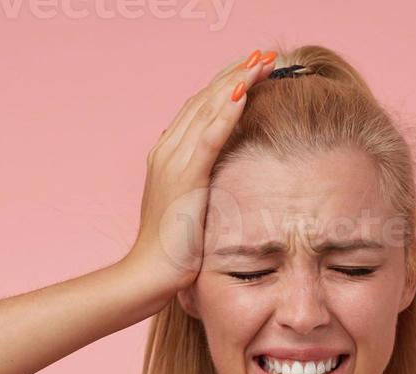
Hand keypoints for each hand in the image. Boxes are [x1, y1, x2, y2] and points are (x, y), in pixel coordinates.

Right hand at [125, 49, 277, 296]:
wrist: (150, 274)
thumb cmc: (174, 250)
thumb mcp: (190, 207)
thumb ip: (202, 185)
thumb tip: (222, 177)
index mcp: (169, 155)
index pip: (200, 107)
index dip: (227, 84)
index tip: (254, 68)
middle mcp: (167, 150)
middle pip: (205, 99)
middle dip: (236, 74)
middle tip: (266, 56)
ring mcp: (173, 162)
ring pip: (207, 110)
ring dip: (237, 82)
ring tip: (263, 63)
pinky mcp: (185, 179)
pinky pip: (209, 138)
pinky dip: (226, 113)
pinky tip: (245, 93)